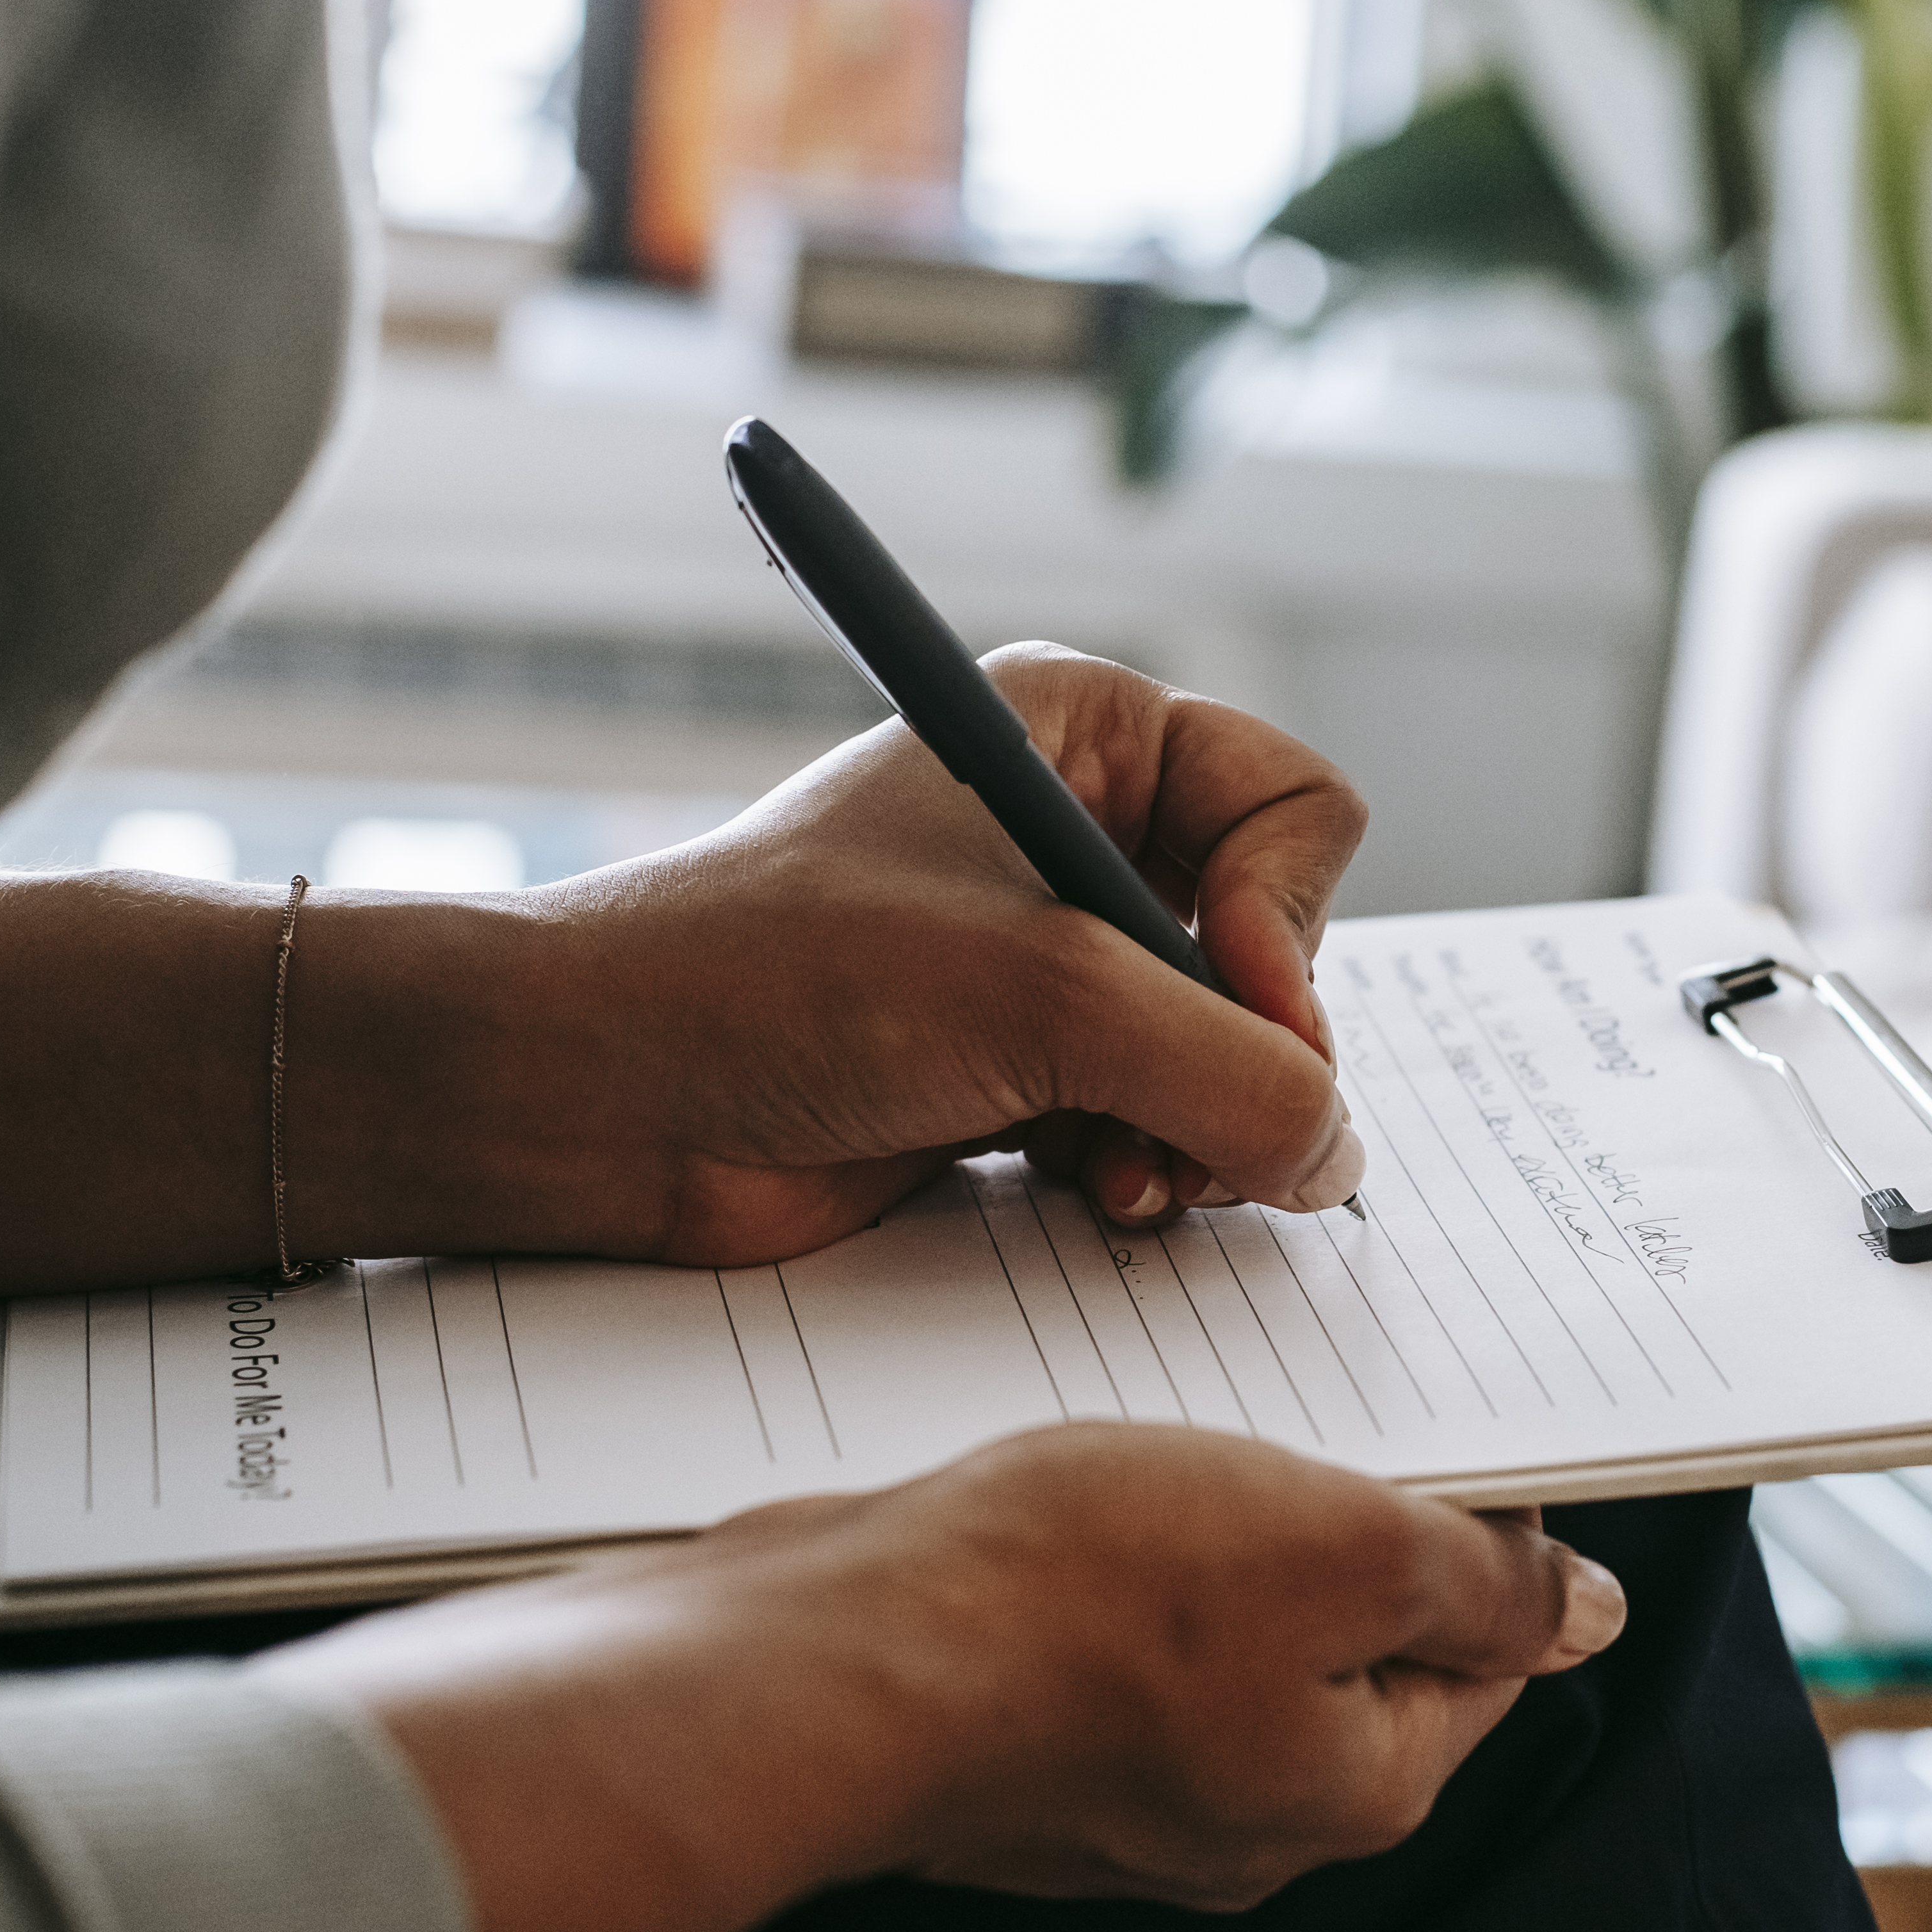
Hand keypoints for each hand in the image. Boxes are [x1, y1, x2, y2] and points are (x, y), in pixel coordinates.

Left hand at [0, 646, 1362, 1299]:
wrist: (597, 1100)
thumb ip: (1231, 1073)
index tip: (1237, 998)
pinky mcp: (1021, 1074)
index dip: (1291, 918)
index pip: (1298, 808)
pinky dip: (1142, 1172)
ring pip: (1229, 1057)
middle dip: (1242, 1056)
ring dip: (1193, 1134)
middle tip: (1174, 1126)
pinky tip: (1078, 1198)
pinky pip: (1160, 1126)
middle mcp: (1082, 835)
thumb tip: (1334, 1157)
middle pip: (1280, 949)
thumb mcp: (1045, 1000)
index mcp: (1087, 734)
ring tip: (1116, 1180)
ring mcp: (1054, 963)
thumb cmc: (779, 982)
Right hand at [260, 1423, 1627, 1931]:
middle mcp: (1248, 1819)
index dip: (1480, 1530)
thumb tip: (1586, 1614)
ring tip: (1169, 1448)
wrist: (836, 1654)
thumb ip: (1482, 1582)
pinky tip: (1071, 1498)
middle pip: (1351, 1643)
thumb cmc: (1080, 1599)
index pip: (1484, 1652)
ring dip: (1214, 1529)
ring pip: (1224, 1632)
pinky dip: (1108, 1562)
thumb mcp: (1344, 1546)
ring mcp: (1124, 1797)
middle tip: (1289, 1421)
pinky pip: (1110, 1641)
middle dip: (1333, 1525)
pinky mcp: (1024, 1748)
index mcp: (1356, 1789)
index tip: (1436, 1437)